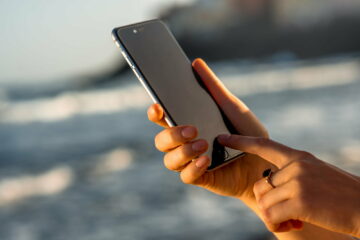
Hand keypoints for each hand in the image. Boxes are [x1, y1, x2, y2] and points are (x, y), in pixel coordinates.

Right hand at [147, 58, 270, 205]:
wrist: (266, 161)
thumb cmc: (248, 133)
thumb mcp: (232, 107)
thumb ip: (213, 87)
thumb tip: (196, 63)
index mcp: (188, 124)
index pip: (163, 119)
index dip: (155, 113)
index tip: (158, 106)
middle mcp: (185, 143)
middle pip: (161, 140)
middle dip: (171, 135)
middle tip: (193, 128)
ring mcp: (191, 161)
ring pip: (169, 160)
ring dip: (183, 152)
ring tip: (204, 144)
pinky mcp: (201, 177)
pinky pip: (186, 176)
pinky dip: (193, 168)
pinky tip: (206, 160)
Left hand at [218, 134, 359, 237]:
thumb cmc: (341, 195)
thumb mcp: (316, 175)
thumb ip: (292, 174)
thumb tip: (267, 183)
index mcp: (299, 157)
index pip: (263, 145)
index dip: (240, 141)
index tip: (222, 137)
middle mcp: (296, 166)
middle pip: (260, 186)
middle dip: (268, 203)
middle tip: (286, 214)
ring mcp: (298, 182)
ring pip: (263, 202)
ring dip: (273, 217)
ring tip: (292, 221)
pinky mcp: (300, 202)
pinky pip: (270, 215)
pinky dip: (277, 225)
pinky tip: (295, 226)